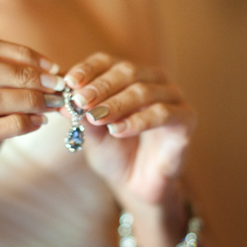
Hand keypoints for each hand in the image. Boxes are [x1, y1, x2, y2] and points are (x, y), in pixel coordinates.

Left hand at [62, 52, 194, 204]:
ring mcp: (173, 98)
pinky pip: (163, 114)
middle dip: (100, 87)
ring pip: (144, 91)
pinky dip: (138, 121)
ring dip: (117, 103)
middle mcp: (154, 81)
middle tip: (80, 101)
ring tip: (96, 118)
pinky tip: (118, 130)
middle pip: (127, 72)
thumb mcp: (92, 134)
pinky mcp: (186, 119)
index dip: (88, 69)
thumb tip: (60, 98)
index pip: (107, 62)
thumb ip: (81, 116)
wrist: (136, 185)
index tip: (69, 82)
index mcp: (129, 76)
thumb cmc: (114, 154)